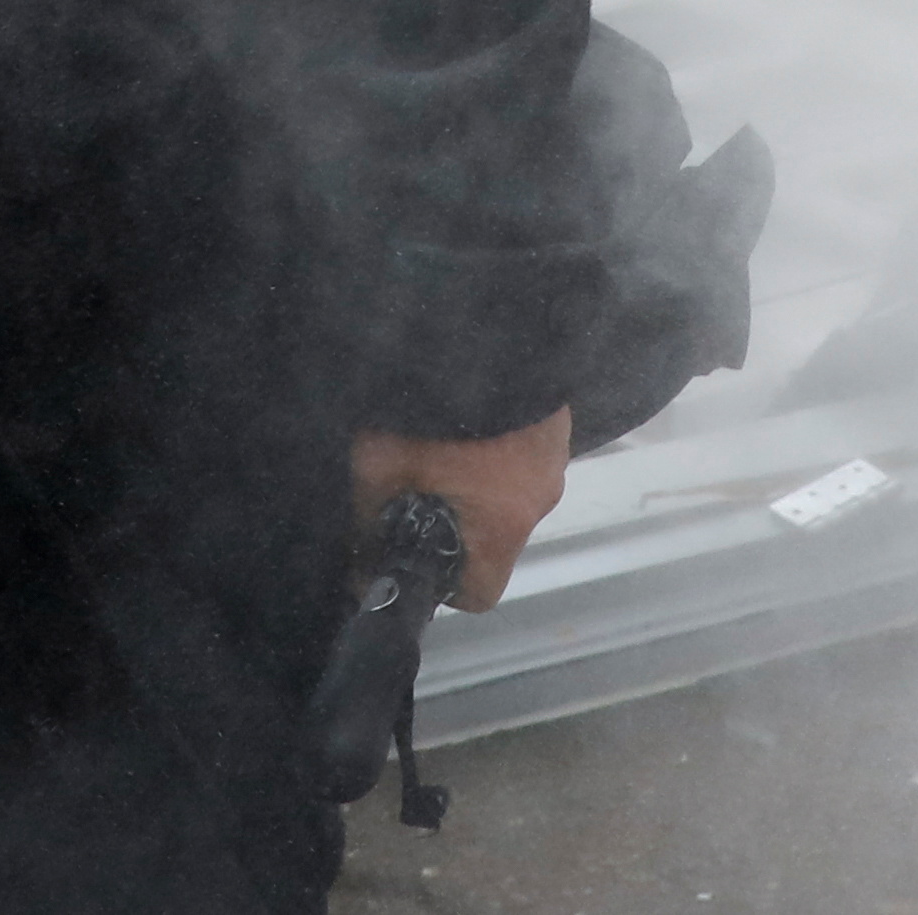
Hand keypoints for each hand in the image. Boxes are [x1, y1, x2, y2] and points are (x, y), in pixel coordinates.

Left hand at [346, 405, 570, 611]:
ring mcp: (557, 454)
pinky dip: (499, 441)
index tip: (418, 553)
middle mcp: (540, 498)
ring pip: (511, 489)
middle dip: (458, 519)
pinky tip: (470, 412)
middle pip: (496, 536)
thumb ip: (369, 525)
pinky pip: (525, 448)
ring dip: (480, 476)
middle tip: (420, 483)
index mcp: (501, 526)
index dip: (444, 584)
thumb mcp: (377, 469)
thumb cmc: (428, 408)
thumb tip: (359, 572)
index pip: (480, 593)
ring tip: (444, 438)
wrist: (483, 324)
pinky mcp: (559, 414)